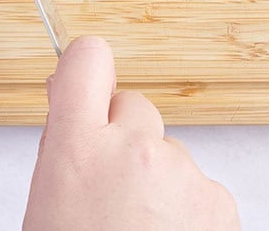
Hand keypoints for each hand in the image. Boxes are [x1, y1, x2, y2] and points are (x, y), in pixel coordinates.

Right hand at [23, 36, 239, 230]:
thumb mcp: (48, 203)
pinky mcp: (220, 200)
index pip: (87, 58)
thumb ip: (65, 146)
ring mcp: (182, 173)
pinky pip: (197, 185)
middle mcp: (135, 148)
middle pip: (134, 106)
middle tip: (107, 192)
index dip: (85, 69)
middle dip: (123, 137)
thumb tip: (70, 99)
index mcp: (77, 149)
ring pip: (168, 151)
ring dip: (156, 180)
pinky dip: (185, 210)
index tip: (84, 82)